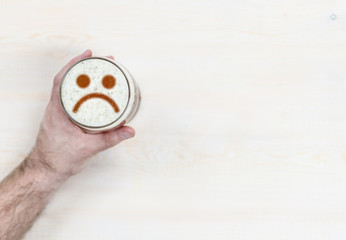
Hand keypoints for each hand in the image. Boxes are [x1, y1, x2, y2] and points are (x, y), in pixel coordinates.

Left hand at [28, 50, 134, 178]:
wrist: (46, 171)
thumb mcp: (89, 148)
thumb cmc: (61, 160)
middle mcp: (55, 109)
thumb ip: (111, 138)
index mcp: (58, 112)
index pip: (63, 81)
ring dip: (81, 79)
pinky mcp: (60, 118)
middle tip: (102, 62)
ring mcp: (57, 113)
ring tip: (98, 73)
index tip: (89, 55)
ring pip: (67, 89)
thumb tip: (129, 130)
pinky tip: (92, 93)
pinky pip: (70, 98)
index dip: (75, 65)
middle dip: (84, 68)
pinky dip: (80, 91)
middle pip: (67, 80)